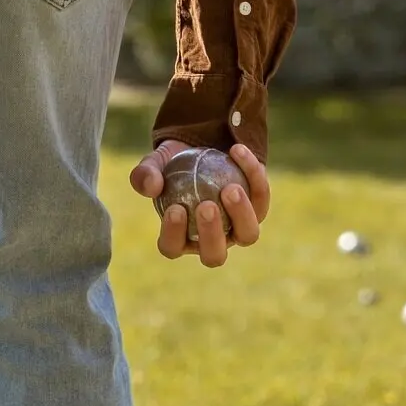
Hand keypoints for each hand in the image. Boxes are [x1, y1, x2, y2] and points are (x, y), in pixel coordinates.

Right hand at [130, 140, 270, 268]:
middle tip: (206, 206)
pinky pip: (260, 195)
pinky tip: (237, 151)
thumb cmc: (174, 164)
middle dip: (211, 234)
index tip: (175, 209)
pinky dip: (252, 173)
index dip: (173, 235)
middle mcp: (211, 241)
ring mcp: (238, 228)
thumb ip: (146, 174)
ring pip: (247, 235)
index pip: (173, 247)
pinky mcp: (258, 208)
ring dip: (241, 214)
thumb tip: (151, 186)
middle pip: (214, 255)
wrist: (203, 150)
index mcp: (180, 238)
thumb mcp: (155, 163)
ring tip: (230, 188)